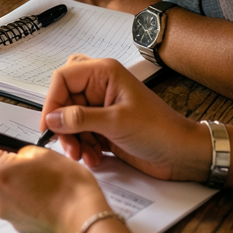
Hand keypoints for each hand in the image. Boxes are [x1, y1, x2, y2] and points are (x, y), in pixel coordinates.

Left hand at [0, 140, 108, 232]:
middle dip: (1, 162)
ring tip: (39, 180)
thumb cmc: (68, 187)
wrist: (84, 221)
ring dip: (13, 181)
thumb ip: (19, 152)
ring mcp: (5, 212)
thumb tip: (13, 155)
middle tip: (24, 160)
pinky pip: (12, 203)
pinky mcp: (16, 224)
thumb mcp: (42, 154)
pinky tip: (42, 196)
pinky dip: (22, 197)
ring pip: (1, 188)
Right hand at [41, 55, 211, 180]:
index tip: (49, 124)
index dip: (52, 101)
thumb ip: (81, 119)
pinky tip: (94, 158)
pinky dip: (83, 147)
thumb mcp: (117, 123)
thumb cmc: (160, 130)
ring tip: (82, 155)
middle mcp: (100, 87)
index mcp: (104, 73)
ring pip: (70, 119)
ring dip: (73, 139)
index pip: (63, 78)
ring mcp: (102, 107)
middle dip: (62, 123)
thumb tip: (53, 118)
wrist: (183, 156)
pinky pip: (81, 133)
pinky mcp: (104, 126)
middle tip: (65, 142)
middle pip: (64, 99)